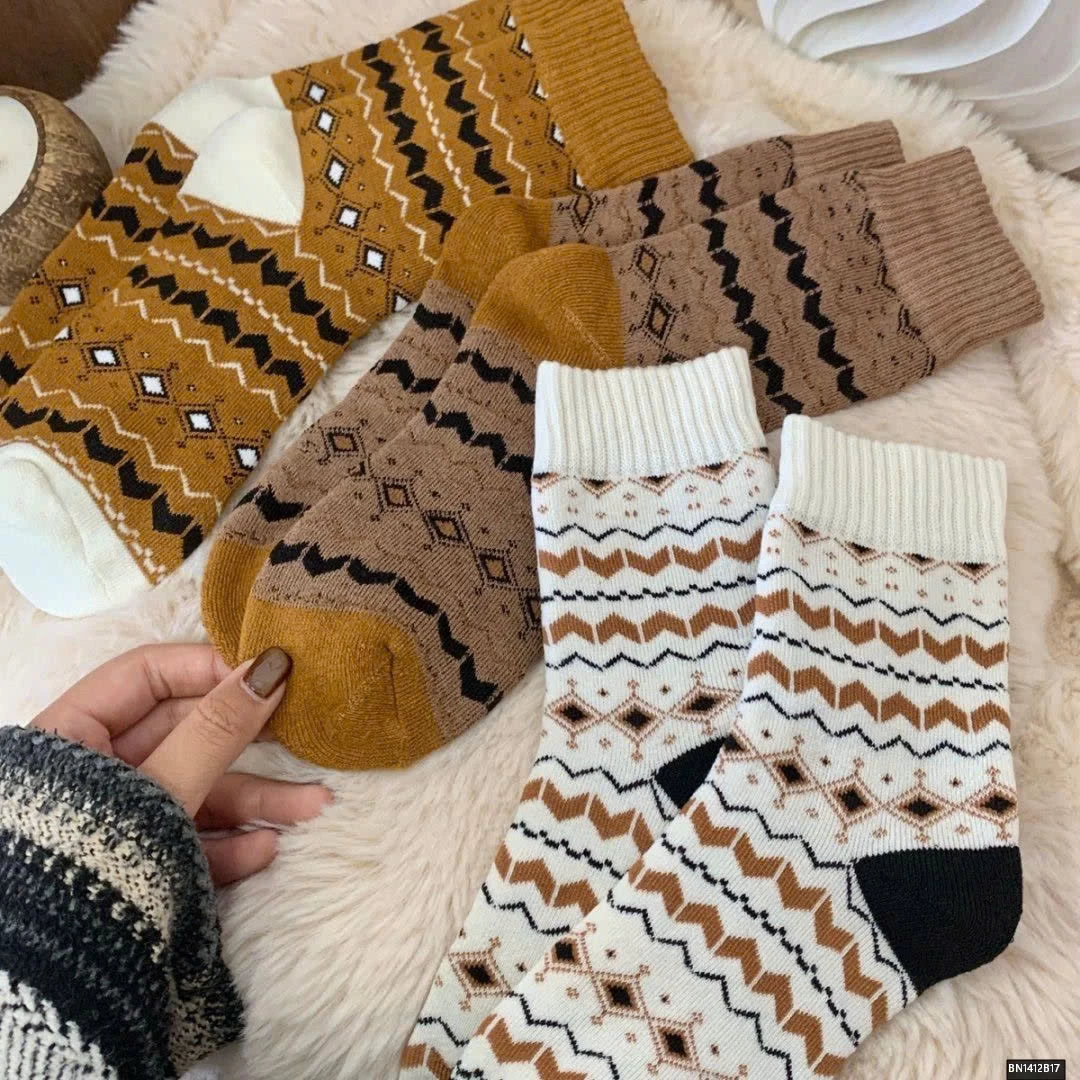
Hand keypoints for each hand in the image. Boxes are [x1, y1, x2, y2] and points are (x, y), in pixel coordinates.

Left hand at [31, 643, 330, 884]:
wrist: (51, 989)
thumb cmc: (86, 860)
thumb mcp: (157, 788)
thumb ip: (215, 730)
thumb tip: (270, 668)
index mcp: (73, 734)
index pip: (146, 675)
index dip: (207, 667)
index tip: (267, 674)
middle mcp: (95, 772)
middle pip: (185, 736)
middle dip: (252, 743)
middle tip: (306, 735)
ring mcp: (118, 821)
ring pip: (197, 793)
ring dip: (257, 802)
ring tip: (315, 807)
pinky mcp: (137, 866)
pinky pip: (187, 843)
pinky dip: (227, 846)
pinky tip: (267, 848)